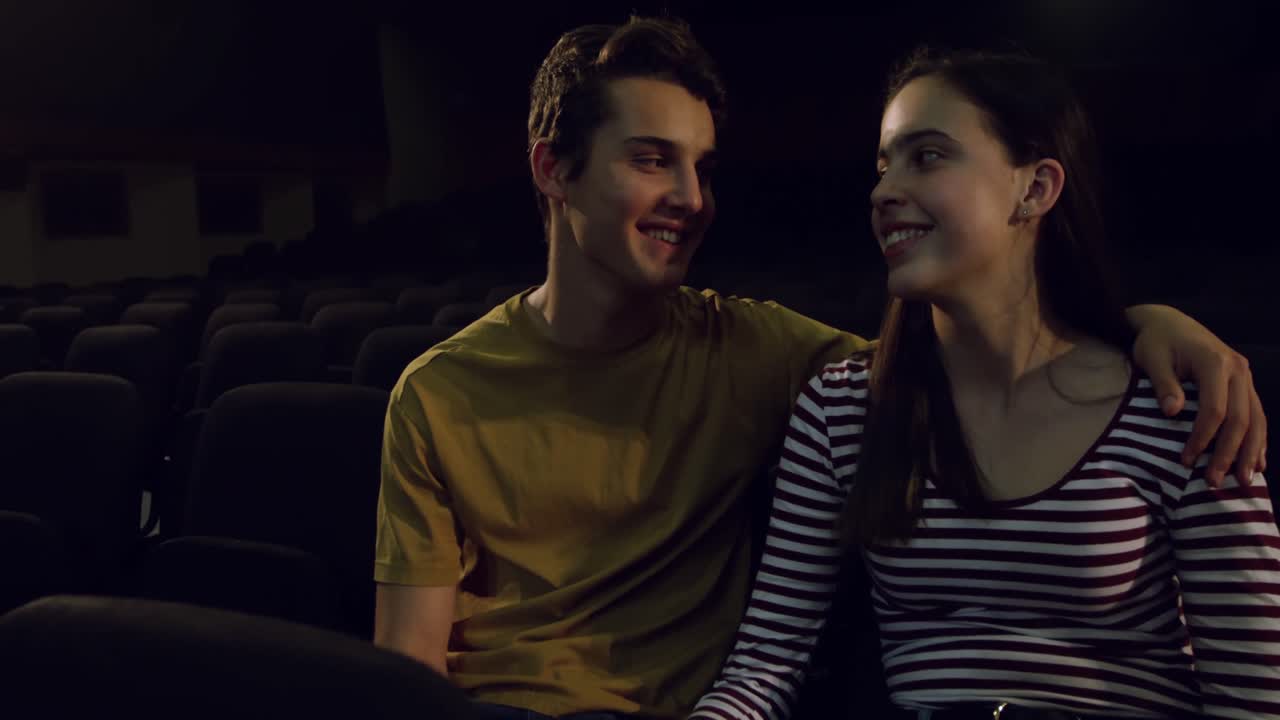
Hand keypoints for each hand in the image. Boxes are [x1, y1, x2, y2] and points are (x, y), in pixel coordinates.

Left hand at [1129, 304, 1266, 486]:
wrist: (1168, 321)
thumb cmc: (1156, 341)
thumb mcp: (1152, 358)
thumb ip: (1163, 384)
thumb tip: (1171, 412)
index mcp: (1215, 362)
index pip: (1215, 409)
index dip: (1203, 438)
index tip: (1187, 461)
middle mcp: (1238, 369)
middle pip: (1241, 419)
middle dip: (1229, 453)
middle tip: (1214, 482)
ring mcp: (1245, 376)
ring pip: (1256, 419)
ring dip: (1251, 452)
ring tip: (1244, 481)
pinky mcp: (1244, 383)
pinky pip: (1257, 414)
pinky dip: (1258, 439)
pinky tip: (1257, 462)